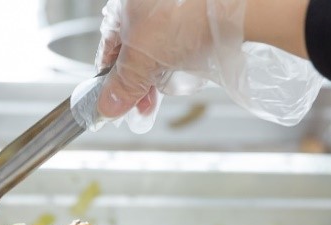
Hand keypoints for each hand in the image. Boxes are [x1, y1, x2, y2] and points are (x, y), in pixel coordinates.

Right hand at [86, 0, 320, 129]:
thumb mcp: (141, 62)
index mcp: (121, 11)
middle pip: (132, 55)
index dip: (110, 83)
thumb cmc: (178, 23)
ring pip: (155, 53)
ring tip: (165, 87)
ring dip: (157, 76)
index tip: (116, 104)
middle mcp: (143, 7)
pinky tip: (182, 71)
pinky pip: (176, 46)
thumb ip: (122, 87)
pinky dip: (176, 62)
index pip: (107, 53)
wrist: (224, 12)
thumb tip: (106, 107)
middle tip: (144, 105)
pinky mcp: (191, 18)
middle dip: (137, 84)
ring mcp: (168, 12)